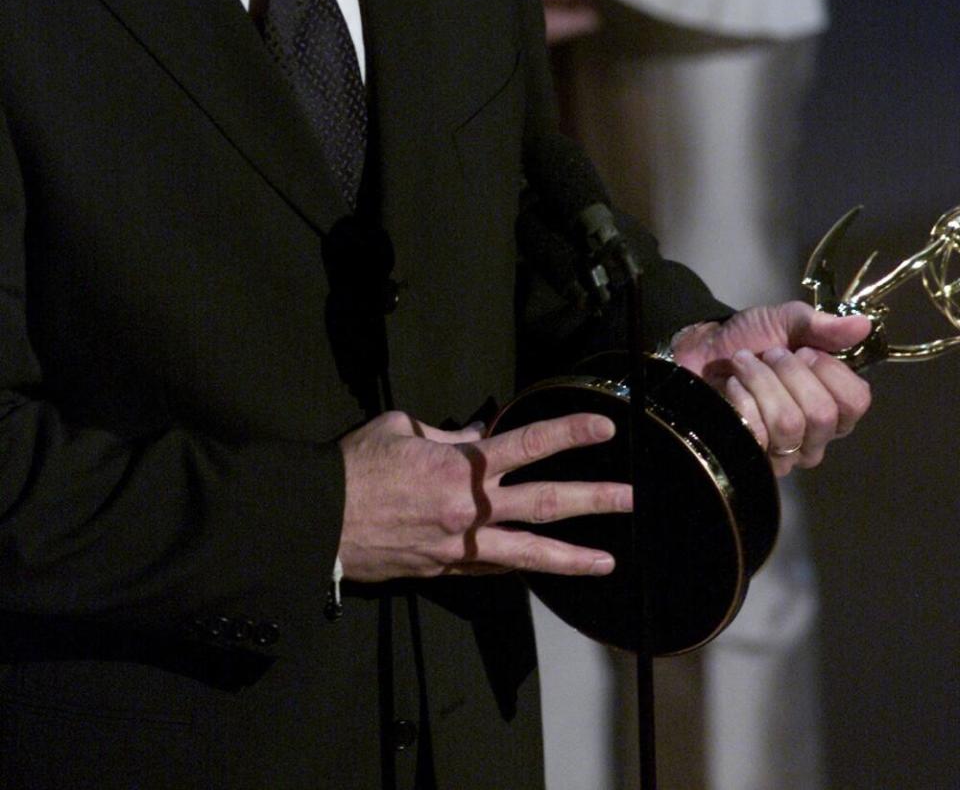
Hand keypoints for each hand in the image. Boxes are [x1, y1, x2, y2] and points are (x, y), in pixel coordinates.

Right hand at [337, 408, 631, 580]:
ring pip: (528, 552)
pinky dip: (520, 565)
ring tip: (608, 561)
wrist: (320, 521)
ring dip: (572, 556)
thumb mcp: (401, 427)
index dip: (569, 432)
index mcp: (461, 464)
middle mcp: (471, 508)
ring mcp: (461, 545)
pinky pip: (492, 568)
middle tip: (631, 498)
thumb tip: (475, 434)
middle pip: (544, 502)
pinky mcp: (445, 569)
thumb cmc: (356, 465)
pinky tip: (543, 568)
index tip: (605, 426)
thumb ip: (445, 433)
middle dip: (593, 499)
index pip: (528, 443)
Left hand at [670, 302, 872, 477]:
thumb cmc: (751, 340)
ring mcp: (786, 453)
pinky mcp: (754, 457)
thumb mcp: (785, 321)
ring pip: (789, 424)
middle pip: (822, 414)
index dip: (829, 370)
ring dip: (761, 381)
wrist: (704, 352)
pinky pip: (758, 433)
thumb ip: (821, 326)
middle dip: (789, 373)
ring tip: (745, 364)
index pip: (855, 401)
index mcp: (834, 404)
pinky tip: (732, 386)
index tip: (803, 350)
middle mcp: (816, 436)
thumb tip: (862, 325)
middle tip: (770, 354)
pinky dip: (741, 398)